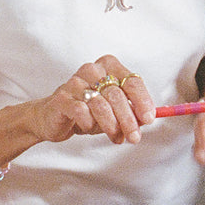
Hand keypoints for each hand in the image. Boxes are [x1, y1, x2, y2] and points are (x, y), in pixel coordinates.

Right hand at [32, 56, 154, 146]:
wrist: (54, 118)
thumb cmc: (88, 111)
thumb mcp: (114, 111)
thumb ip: (132, 112)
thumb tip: (146, 119)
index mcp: (109, 66)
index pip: (132, 82)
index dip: (142, 101)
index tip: (149, 119)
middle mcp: (92, 70)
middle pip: (117, 95)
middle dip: (129, 120)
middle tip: (134, 137)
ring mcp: (75, 82)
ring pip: (100, 105)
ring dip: (112, 126)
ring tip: (116, 138)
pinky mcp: (62, 98)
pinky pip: (81, 112)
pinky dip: (90, 124)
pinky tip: (90, 128)